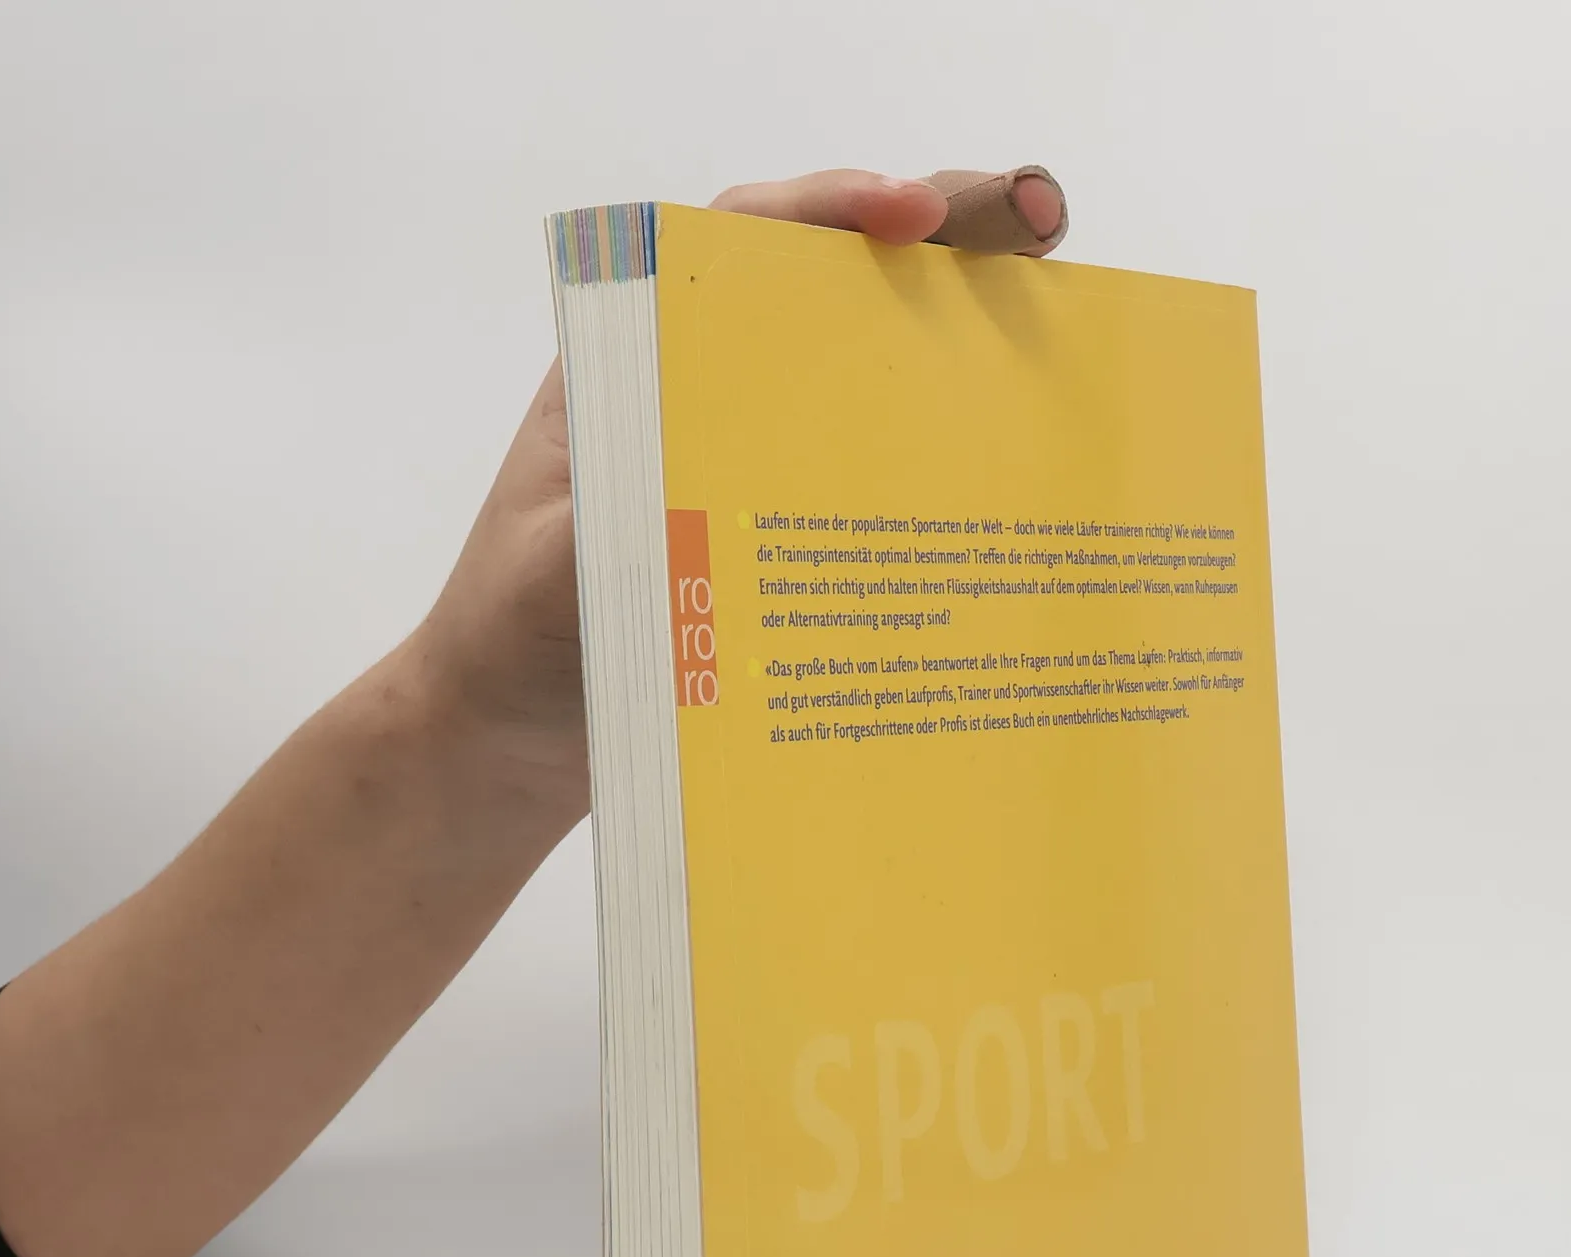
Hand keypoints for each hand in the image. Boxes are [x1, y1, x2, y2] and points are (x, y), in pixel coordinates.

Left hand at [411, 168, 1065, 817]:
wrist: (508, 732)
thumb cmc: (513, 640)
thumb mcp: (562, 573)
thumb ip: (631, 525)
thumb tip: (741, 492)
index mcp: (637, 363)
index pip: (740, 244)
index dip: (833, 210)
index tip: (914, 213)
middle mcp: (703, 388)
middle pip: (830, 282)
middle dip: (941, 239)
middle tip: (1041, 221)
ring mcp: (750, 453)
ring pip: (867, 364)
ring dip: (962, 333)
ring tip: (1061, 314)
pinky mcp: (783, 525)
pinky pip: (874, 464)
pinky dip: (946, 445)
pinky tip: (1018, 450)